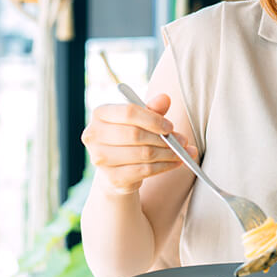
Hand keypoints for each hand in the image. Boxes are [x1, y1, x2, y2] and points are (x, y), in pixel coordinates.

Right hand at [81, 93, 197, 193]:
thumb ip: (153, 109)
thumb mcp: (141, 120)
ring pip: (143, 154)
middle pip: (135, 134)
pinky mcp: (111, 177)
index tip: (171, 126)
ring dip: (168, 153)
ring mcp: (100, 158)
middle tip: (183, 140)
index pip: (129, 112)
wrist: (117, 169)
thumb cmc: (130, 137)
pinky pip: (144, 171)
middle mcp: (94, 135)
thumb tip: (165, 98)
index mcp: (100, 114)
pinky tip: (175, 163)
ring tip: (182, 152)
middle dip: (163, 138)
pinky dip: (164, 166)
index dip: (153, 119)